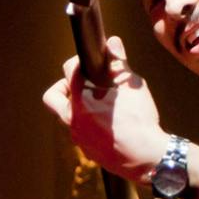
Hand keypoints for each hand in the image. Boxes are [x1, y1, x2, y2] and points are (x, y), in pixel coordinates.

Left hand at [42, 45, 168, 180]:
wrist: (145, 156)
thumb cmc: (138, 118)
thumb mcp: (131, 85)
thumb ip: (119, 62)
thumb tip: (113, 43)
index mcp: (81, 96)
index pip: (68, 69)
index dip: (78, 62)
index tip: (89, 62)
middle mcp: (72, 116)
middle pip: (53, 96)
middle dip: (64, 87)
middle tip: (82, 85)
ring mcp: (77, 136)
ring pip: (66, 116)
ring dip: (78, 108)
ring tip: (100, 105)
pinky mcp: (86, 150)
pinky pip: (80, 133)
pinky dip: (89, 126)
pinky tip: (108, 125)